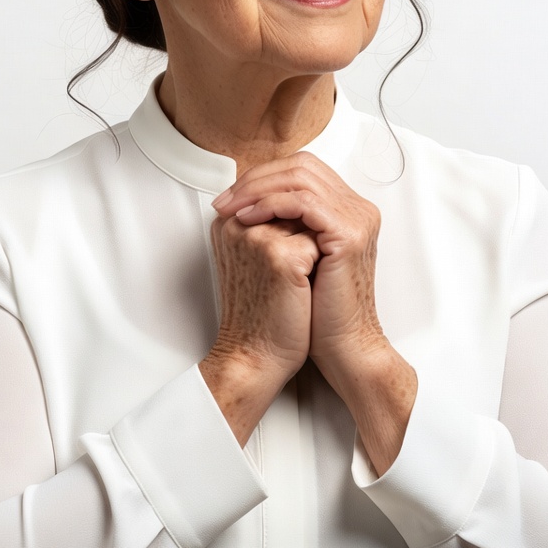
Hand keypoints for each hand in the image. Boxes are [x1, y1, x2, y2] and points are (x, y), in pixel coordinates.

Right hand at [199, 208, 319, 444]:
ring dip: (314, 245)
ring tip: (295, 280)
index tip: (289, 254)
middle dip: (305, 231)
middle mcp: (237, 223)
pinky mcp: (280, 255)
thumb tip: (299, 198)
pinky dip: (320, 264)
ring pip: (309, 220)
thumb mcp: (252, 257)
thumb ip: (266, 222)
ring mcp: (257, 237)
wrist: (255, 355)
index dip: (294, 220)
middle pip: (294, 201)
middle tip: (294, 270)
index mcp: (227, 221)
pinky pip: (319, 243)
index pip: (276, 192)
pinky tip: (301, 289)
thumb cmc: (257, 310)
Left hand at [212, 152, 385, 390]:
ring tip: (233, 207)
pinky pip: (304, 202)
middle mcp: (357, 207)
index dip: (264, 176)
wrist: (343, 345)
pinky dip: (272, 204)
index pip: (302, 169)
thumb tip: (244, 198)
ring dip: (259, 188)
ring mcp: (357, 217)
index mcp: (348, 208)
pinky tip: (249, 217)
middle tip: (226, 197)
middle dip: (258, 177)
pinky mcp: (349, 234)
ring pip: (301, 177)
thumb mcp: (298, 254)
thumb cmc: (318, 308)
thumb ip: (284, 223)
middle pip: (302, 165)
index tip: (231, 196)